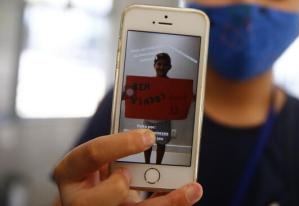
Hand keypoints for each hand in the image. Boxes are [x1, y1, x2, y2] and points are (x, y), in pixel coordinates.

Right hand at [53, 129, 202, 205]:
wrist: (90, 199)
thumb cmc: (97, 173)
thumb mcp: (102, 157)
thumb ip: (118, 150)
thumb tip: (155, 135)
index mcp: (71, 172)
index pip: (92, 154)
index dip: (120, 145)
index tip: (148, 136)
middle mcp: (79, 199)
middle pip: (103, 196)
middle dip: (126, 185)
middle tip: (152, 172)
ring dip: (166, 202)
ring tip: (191, 190)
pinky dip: (167, 204)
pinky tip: (185, 196)